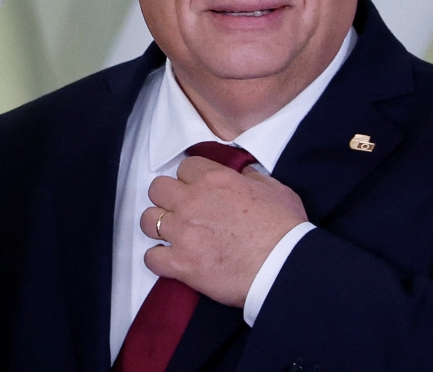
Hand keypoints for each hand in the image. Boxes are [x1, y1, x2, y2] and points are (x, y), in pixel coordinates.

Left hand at [140, 156, 307, 306]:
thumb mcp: (275, 189)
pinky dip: (159, 259)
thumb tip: (243, 174)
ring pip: (148, 220)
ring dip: (159, 225)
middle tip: (181, 209)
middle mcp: (193, 201)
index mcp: (216, 179)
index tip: (197, 188)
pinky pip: (151, 258)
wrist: (283, 265)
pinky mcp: (180, 263)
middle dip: (167, 197)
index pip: (185, 167)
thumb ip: (252, 178)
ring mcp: (184, 233)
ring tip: (174, 234)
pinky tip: (173, 259)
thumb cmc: (284, 228)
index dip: (191, 178)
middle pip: (158, 188)